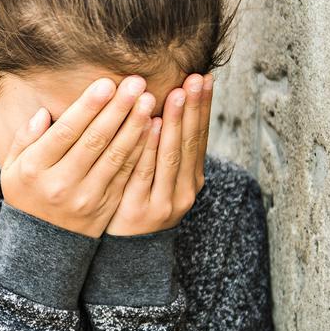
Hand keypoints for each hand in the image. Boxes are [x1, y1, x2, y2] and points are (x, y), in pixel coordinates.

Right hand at [0, 76, 156, 236]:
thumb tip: (44, 113)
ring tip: (148, 100)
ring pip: (115, 156)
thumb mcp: (13, 167)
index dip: (88, 107)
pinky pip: (126, 174)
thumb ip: (25, 138)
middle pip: (94, 140)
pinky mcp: (106, 206)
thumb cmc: (27, 194)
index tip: (107, 83)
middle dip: (117, 109)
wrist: (41, 243)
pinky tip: (152, 129)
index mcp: (35, 169)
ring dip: (134, 126)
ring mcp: (86, 197)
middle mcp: (61, 183)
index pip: (66, 132)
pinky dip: (141, 150)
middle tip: (136, 83)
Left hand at [106, 73, 212, 235]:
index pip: (199, 136)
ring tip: (178, 93)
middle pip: (190, 143)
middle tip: (195, 78)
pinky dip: (151, 148)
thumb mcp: (157, 178)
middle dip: (193, 108)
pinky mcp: (142, 210)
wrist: (125, 253)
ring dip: (176, 123)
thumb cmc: (137, 204)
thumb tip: (166, 104)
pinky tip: (153, 125)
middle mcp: (185, 189)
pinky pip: (145, 172)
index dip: (203, 107)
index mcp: (191, 178)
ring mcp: (165, 201)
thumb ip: (162, 148)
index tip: (204, 77)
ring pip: (171, 156)